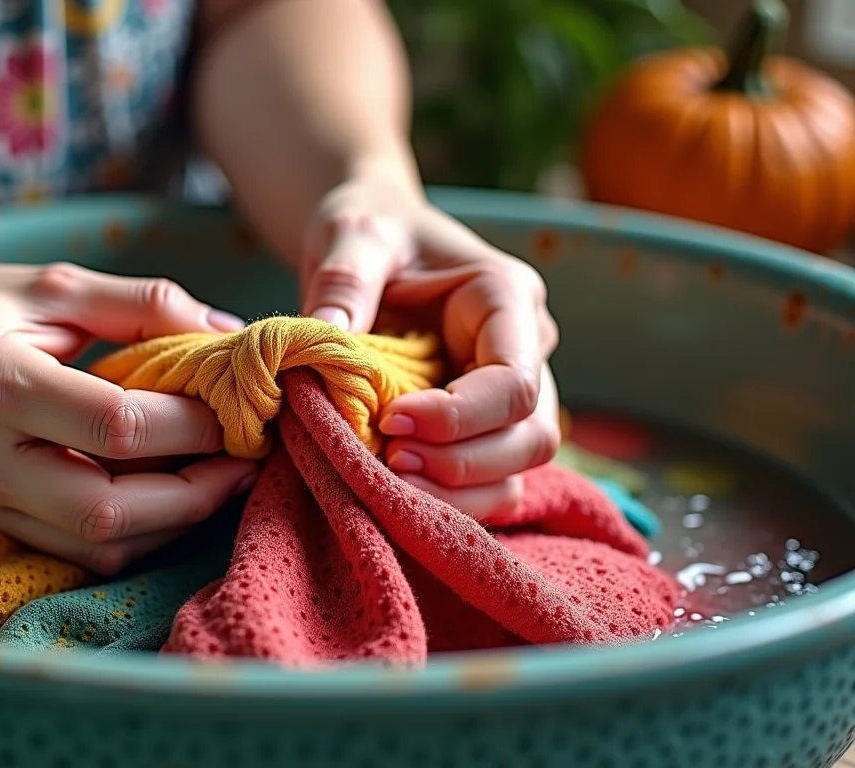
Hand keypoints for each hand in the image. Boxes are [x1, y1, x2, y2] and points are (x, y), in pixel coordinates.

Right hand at [0, 261, 257, 573]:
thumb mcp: (51, 285)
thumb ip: (142, 303)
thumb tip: (226, 331)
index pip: (114, 427)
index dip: (191, 427)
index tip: (237, 413)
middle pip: (107, 509)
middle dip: (194, 494)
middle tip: (242, 463)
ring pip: (92, 544)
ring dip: (167, 521)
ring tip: (210, 480)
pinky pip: (65, 550)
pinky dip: (123, 531)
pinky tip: (155, 497)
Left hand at [299, 170, 560, 517]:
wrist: (371, 246)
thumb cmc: (370, 234)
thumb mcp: (352, 238)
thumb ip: (343, 282)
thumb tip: (325, 338)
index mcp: (507, 298)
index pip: (514, 382)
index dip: (459, 417)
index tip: (390, 422)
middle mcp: (527, 350)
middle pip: (533, 437)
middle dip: (462, 464)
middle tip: (387, 463)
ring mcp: (512, 395)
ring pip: (517, 472)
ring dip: (457, 494)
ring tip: (384, 484)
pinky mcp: (485, 427)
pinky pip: (488, 483)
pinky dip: (446, 500)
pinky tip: (391, 493)